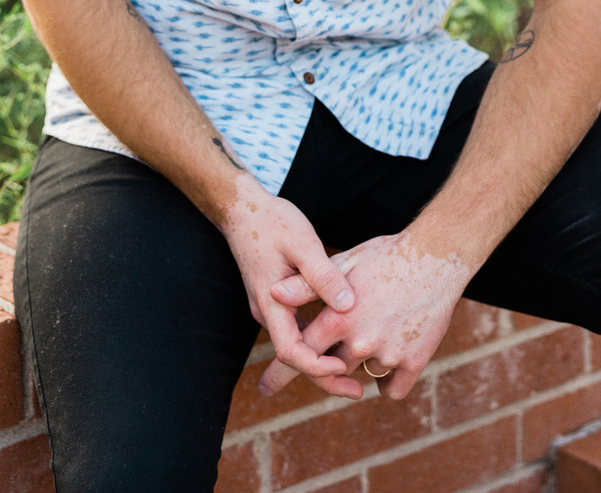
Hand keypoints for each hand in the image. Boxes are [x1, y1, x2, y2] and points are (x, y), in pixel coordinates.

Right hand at [221, 185, 359, 391]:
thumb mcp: (302, 242)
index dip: (317, 367)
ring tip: (355, 370)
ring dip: (322, 359)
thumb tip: (347, 305)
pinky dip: (317, 339)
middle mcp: (269, 311)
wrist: (242, 209)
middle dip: (325, 376)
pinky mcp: (279, 298)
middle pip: (295, 356)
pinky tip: (339, 338)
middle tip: (357, 391)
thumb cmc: (272, 222)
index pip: (291, 351)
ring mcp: (273, 306)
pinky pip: (297, 327)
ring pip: (297, 343)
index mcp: (272, 303)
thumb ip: (322, 275)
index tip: (344, 369)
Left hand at [259, 229, 470, 400]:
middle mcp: (360, 341)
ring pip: (363, 373)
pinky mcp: (414, 362)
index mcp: (339, 318)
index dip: (280, 372)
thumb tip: (273, 293)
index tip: (265, 388)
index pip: (299, 353)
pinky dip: (388, 379)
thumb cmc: (386, 255)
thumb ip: (307, 284)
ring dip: (363, 361)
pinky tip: (389, 355)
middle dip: (327, 366)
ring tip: (376, 328)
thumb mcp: (344, 262)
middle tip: (332, 357)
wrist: (437, 257)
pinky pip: (391, 388)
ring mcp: (388, 354)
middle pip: (331, 369)